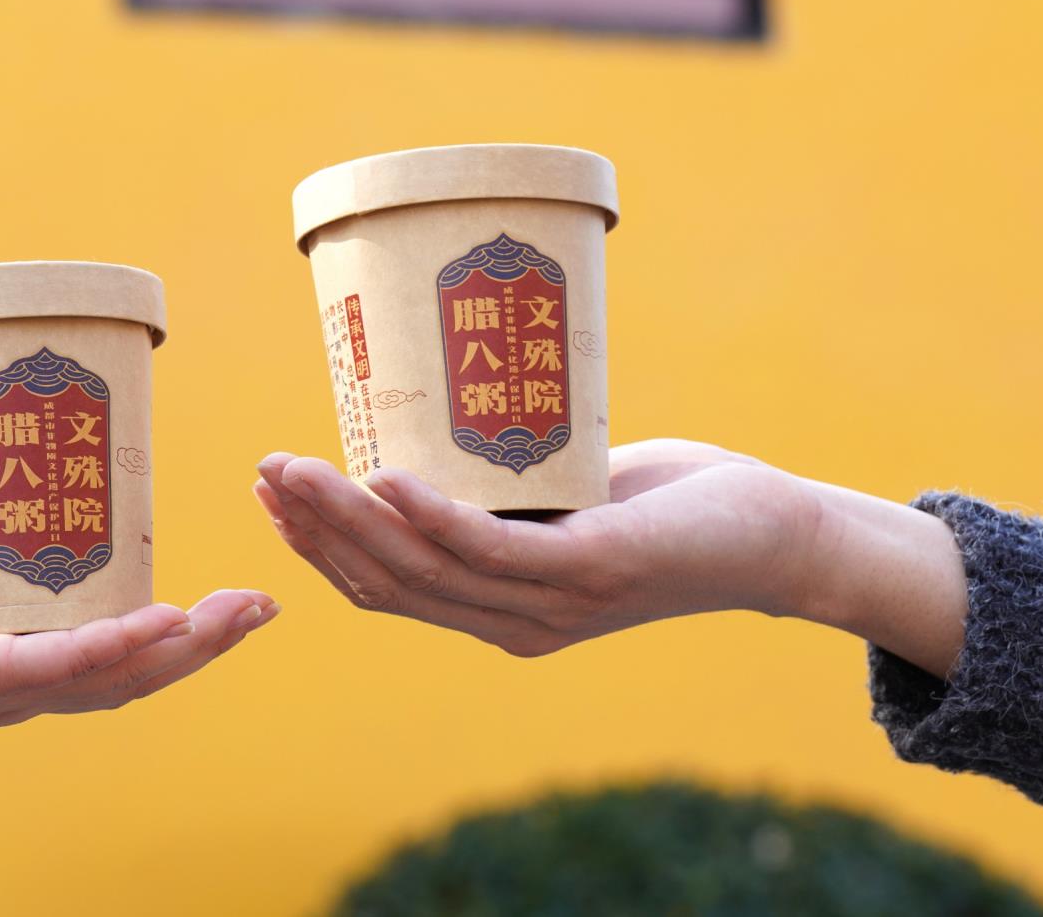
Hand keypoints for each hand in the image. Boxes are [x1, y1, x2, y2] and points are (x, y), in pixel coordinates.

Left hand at [0, 589, 277, 766]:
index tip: (236, 607)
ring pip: (124, 671)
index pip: (130, 668)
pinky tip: (166, 615)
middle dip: (214, 642)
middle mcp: (37, 694)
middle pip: (147, 675)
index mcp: (36, 684)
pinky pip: (70, 660)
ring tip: (241, 608)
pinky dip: (123, 640)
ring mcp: (18, 688)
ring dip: (190, 643)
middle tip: (269, 605)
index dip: (190, 644)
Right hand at [254, 441, 961, 676]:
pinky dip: (431, 517)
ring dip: (349, 516)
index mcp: (501, 612)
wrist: (779, 534)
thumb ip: (509, 487)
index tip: (272, 493)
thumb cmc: (672, 507)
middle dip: (314, 526)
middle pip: (387, 582)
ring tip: (298, 466)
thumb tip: (443, 420)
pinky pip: (492, 550)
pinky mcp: (592, 573)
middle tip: (263, 469)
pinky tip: (387, 480)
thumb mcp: (568, 497)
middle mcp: (516, 623)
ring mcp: (552, 605)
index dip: (320, 547)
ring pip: (423, 568)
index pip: (386, 589)